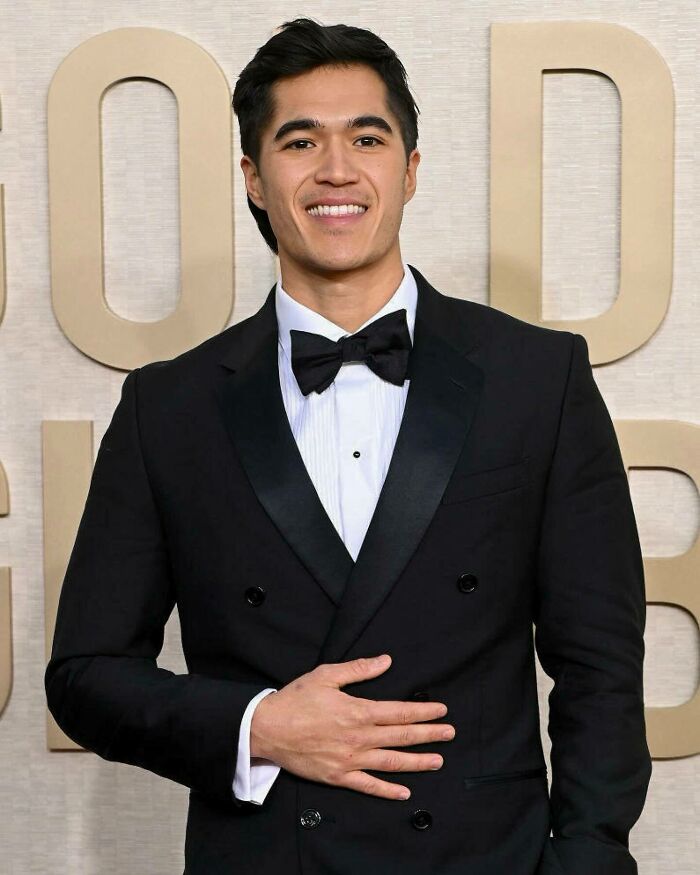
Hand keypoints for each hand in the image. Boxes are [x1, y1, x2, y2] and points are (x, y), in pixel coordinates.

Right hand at [250, 653, 454, 799]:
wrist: (267, 729)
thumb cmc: (296, 699)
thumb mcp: (326, 675)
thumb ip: (359, 670)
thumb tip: (386, 661)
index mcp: (358, 711)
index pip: (399, 712)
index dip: (423, 712)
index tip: (441, 710)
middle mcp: (359, 737)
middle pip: (402, 737)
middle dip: (429, 735)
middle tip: (450, 733)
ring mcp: (350, 760)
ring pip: (392, 762)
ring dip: (417, 762)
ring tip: (438, 761)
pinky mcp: (339, 776)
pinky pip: (369, 786)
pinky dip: (388, 791)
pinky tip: (405, 792)